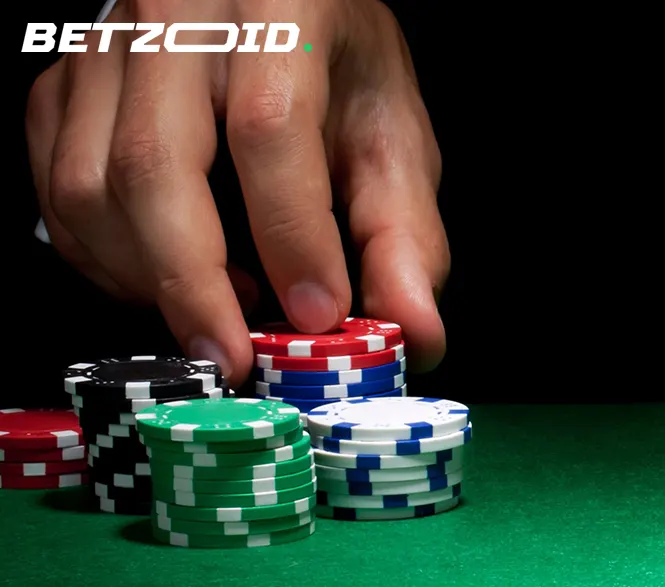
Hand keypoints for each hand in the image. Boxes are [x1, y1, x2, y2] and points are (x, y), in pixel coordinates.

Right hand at [24, 0, 448, 379]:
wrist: (272, 5)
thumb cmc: (333, 64)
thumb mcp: (390, 132)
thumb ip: (404, 233)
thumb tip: (415, 330)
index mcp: (279, 13)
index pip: (269, 127)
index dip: (291, 234)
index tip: (316, 313)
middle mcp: (178, 17)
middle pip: (152, 162)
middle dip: (193, 281)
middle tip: (235, 355)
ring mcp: (104, 48)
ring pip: (88, 185)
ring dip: (147, 275)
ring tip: (218, 305)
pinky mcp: (62, 85)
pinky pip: (56, 191)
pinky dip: (106, 259)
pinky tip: (165, 276)